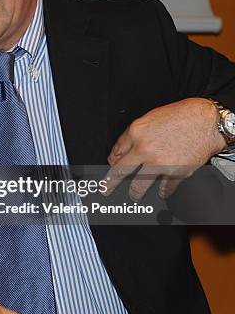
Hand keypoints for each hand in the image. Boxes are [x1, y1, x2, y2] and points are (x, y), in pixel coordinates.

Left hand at [105, 98, 225, 200]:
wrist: (206, 121)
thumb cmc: (180, 116)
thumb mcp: (149, 118)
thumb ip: (133, 135)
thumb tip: (121, 151)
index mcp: (137, 132)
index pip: (116, 152)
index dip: (112, 162)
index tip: (111, 167)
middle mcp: (145, 149)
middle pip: (121, 171)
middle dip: (111, 183)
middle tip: (107, 190)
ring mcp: (160, 163)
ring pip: (139, 185)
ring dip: (135, 193)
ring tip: (133, 197)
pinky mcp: (176, 173)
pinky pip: (164, 188)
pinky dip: (163, 192)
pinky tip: (161, 193)